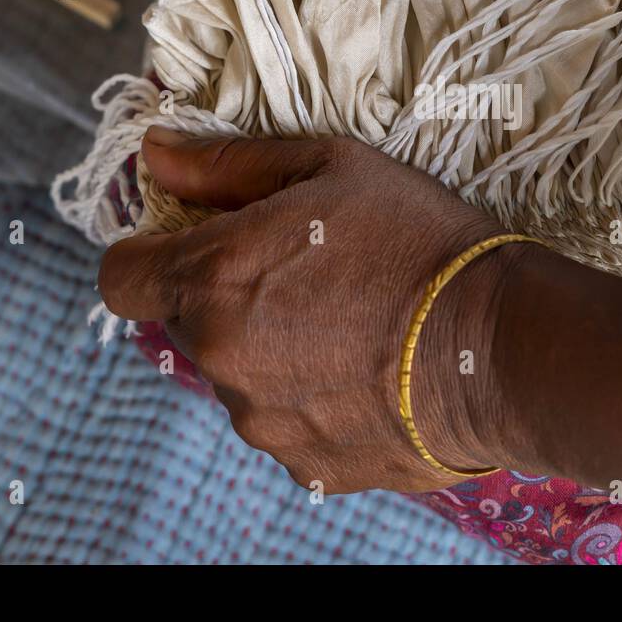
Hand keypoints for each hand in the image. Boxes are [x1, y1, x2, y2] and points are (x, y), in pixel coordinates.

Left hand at [97, 128, 523, 493]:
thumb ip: (228, 165)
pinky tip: (369, 373)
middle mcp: (222, 358)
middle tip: (308, 276)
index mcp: (215, 278)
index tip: (196, 246)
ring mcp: (262, 421)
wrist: (500, 347)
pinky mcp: (307, 465)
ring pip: (239, 378)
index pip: (121, 278)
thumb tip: (154, 156)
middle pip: (189, 325)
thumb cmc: (420, 240)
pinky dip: (313, 400)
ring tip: (353, 327)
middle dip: (229, 299)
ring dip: (272, 352)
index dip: (149, 257)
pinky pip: (286, 424)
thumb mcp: (332, 168)